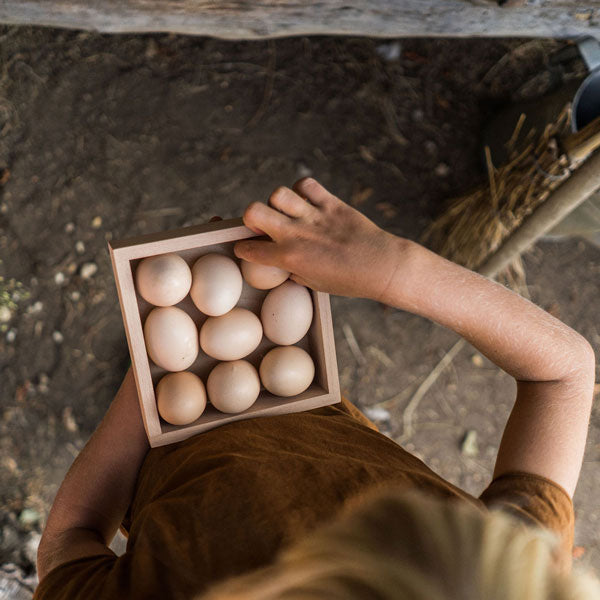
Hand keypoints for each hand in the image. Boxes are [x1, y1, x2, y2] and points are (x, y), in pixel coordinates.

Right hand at [233, 178, 403, 300]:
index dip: (244, 248)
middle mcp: (297, 234)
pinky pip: (307, 184)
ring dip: (277, 202)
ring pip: (278, 193)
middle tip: (263, 225)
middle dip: (251, 217)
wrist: (382, 267)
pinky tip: (307, 201)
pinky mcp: (331, 204)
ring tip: (288, 211)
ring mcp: (314, 216)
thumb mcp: (315, 284)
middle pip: (252, 211)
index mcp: (290, 258)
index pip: (249, 248)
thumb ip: (294, 270)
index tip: (248, 247)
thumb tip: (284, 263)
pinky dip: (302, 189)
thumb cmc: (349, 281)